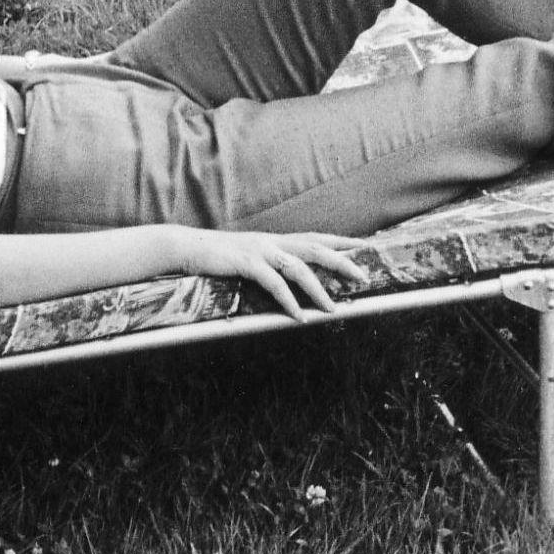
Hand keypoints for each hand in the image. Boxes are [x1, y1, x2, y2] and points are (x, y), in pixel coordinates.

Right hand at [175, 228, 368, 320]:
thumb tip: (292, 279)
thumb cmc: (220, 256)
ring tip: (334, 310)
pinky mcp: (245, 262)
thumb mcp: (252, 255)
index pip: (317, 237)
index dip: (342, 241)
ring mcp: (260, 250)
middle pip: (317, 247)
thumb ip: (271, 262)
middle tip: (364, 277)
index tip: (366, 247)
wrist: (187, 246)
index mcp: (277, 239)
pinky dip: (288, 300)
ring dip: (318, 290)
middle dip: (342, 261)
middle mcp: (273, 241)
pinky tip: (298, 316)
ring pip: (299, 267)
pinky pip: (273, 282)